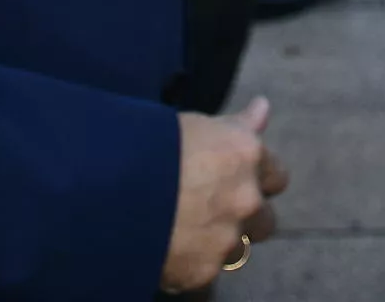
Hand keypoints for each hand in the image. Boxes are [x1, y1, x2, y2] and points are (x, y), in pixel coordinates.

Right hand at [163, 98, 283, 293]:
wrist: (108, 189)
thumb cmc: (148, 145)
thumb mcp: (195, 125)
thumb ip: (236, 125)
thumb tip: (263, 108)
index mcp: (247, 157)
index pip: (277, 177)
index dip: (257, 180)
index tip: (236, 180)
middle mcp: (246, 200)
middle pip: (265, 221)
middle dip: (244, 218)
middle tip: (210, 210)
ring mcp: (226, 240)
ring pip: (237, 250)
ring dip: (219, 243)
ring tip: (184, 232)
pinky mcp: (202, 273)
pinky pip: (206, 275)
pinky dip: (191, 265)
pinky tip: (166, 249)